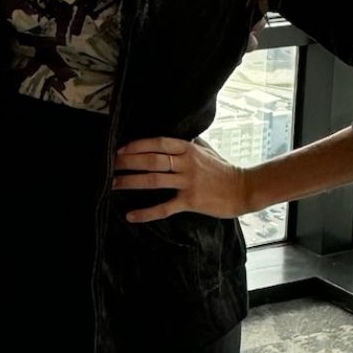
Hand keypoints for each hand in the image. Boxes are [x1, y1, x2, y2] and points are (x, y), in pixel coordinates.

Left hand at [113, 136, 250, 222]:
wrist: (243, 189)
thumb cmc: (224, 170)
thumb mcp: (207, 150)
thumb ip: (189, 144)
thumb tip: (174, 137)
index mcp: (189, 149)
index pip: (158, 143)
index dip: (137, 145)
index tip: (120, 150)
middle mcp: (187, 163)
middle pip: (151, 160)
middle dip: (128, 162)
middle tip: (109, 165)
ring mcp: (188, 182)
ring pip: (154, 180)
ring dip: (131, 181)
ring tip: (113, 184)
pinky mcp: (191, 201)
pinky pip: (164, 207)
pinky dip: (146, 212)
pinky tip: (131, 215)